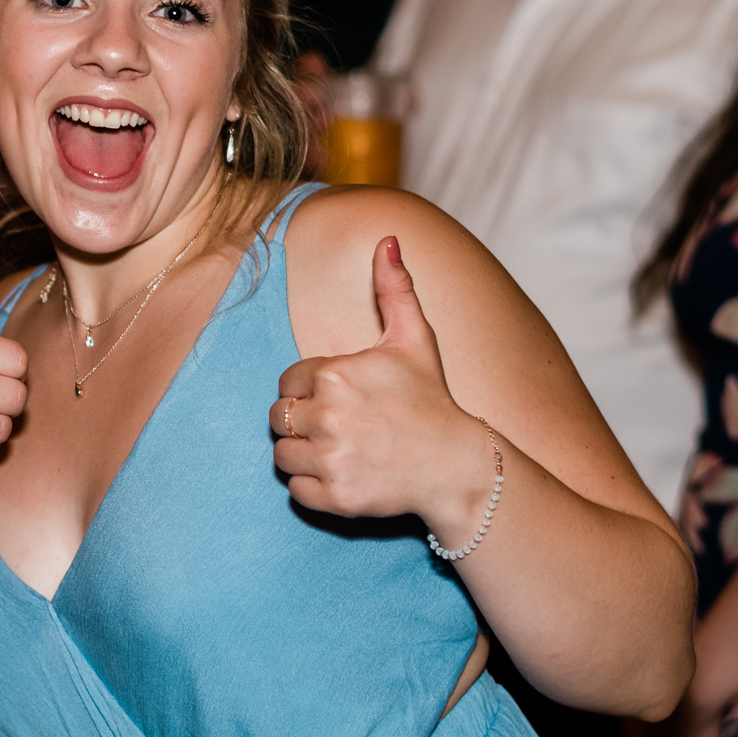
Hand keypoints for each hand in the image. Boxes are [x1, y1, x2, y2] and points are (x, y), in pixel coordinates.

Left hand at [270, 236, 488, 534]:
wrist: (458, 467)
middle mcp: (328, 416)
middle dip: (303, 420)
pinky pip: (296, 491)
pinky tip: (343, 475)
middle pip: (279, 417)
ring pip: (282, 454)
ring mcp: (331, 459)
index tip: (341, 398)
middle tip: (339, 426)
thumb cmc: (432, 400)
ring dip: (303, 454)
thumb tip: (387, 239)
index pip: (289, 381)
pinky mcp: (336, 497)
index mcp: (335, 375)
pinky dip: (313, 487)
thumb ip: (395, 289)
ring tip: (340, 450)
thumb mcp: (415, 340)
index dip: (311, 390)